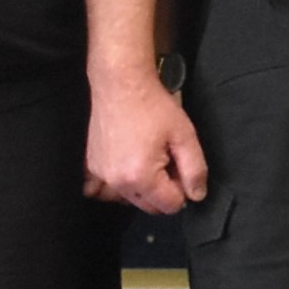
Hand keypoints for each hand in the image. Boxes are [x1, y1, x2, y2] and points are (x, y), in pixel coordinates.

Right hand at [85, 65, 209, 214]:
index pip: (170, 205)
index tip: (181, 166)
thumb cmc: (153, 106)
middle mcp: (117, 182)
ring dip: (142, 189)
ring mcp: (100, 175)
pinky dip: (115, 186)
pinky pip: (102, 190)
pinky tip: (126, 168)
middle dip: (163, 190)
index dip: (183, 189)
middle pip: (149, 206)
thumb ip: (195, 170)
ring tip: (148, 160)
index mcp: (141, 177)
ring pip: (128, 199)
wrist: (122, 83)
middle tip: (167, 160)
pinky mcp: (91, 166)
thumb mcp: (184, 136)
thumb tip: (196, 195)